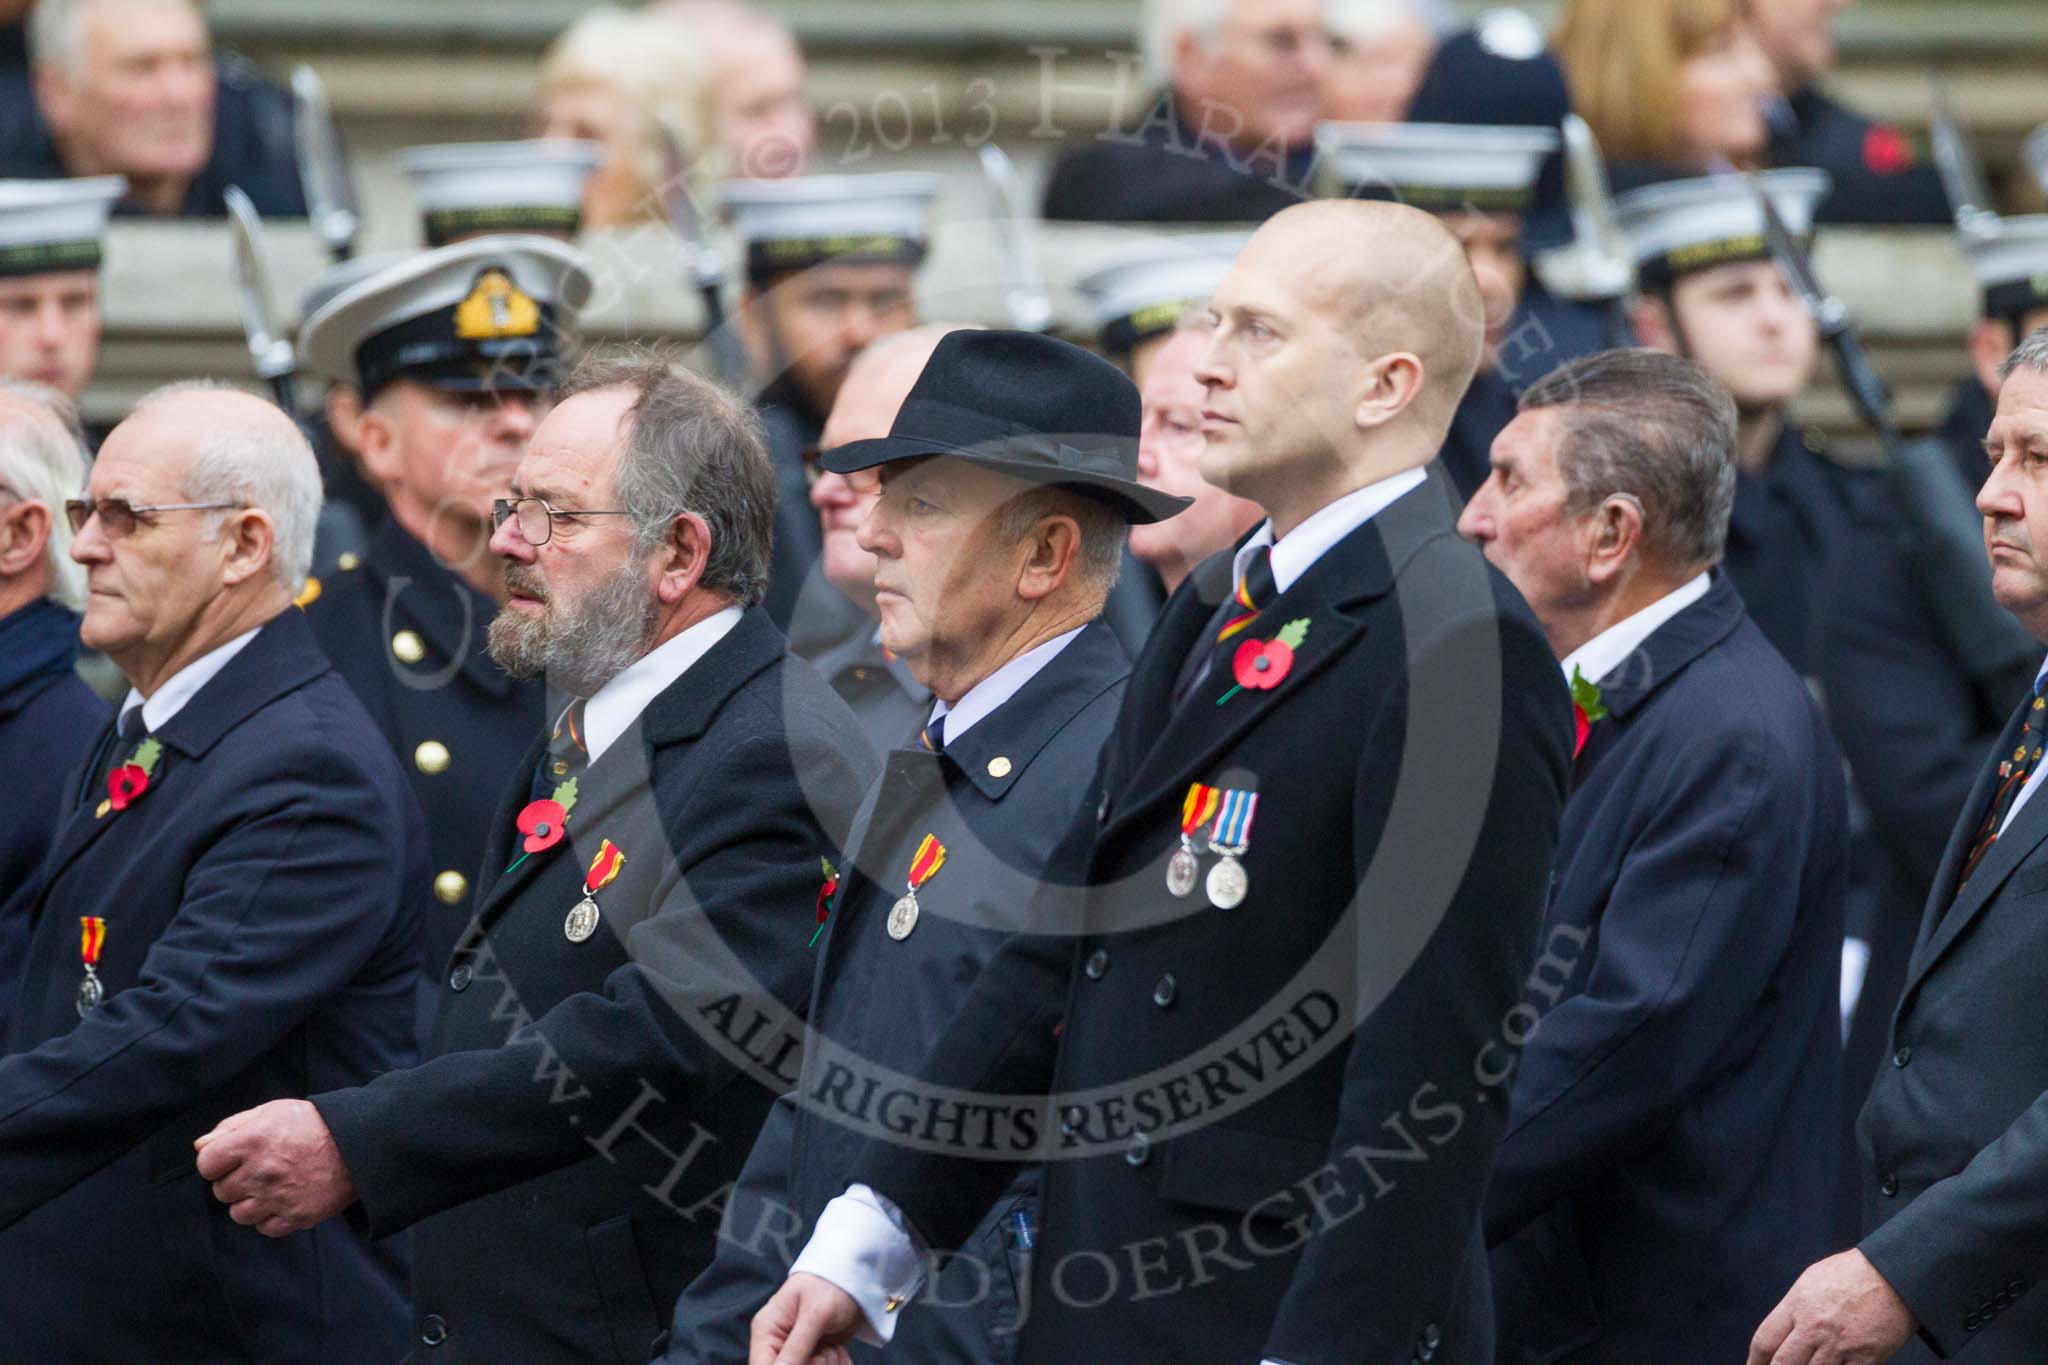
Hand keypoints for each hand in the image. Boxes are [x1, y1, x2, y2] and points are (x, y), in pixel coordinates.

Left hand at [193, 1099, 355, 1237]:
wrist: (360, 1143)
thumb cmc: (313, 1124)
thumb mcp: (271, 1112)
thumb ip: (232, 1126)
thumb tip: (200, 1146)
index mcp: (253, 1140)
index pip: (206, 1163)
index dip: (216, 1161)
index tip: (231, 1158)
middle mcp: (262, 1171)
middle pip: (221, 1191)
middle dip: (233, 1181)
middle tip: (257, 1169)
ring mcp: (278, 1197)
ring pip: (238, 1214)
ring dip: (249, 1202)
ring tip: (270, 1186)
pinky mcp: (295, 1217)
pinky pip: (264, 1228)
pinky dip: (270, 1217)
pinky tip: (283, 1199)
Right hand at [750, 1272, 863, 1364]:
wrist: (854, 1277)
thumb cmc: (831, 1285)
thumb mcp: (815, 1314)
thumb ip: (797, 1346)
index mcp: (767, 1330)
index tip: (810, 1361)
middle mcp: (777, 1343)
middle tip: (826, 1350)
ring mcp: (796, 1350)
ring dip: (828, 1364)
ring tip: (833, 1346)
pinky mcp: (813, 1354)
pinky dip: (836, 1363)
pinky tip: (839, 1351)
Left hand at [1749, 1249, 1916, 1364]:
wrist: (1895, 1274)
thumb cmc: (1850, 1274)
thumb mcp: (1810, 1282)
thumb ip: (1793, 1310)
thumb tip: (1780, 1334)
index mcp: (1797, 1305)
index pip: (1765, 1340)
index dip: (1755, 1361)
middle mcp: (1815, 1327)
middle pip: (1783, 1363)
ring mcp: (1840, 1345)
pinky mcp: (1867, 1358)